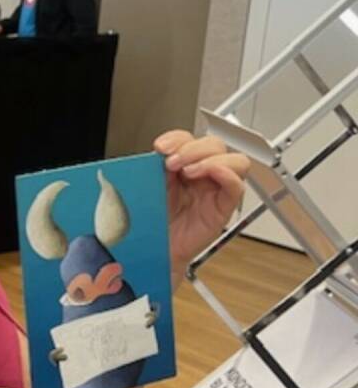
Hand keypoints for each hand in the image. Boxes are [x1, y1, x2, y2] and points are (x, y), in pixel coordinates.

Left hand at [154, 130, 249, 276]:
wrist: (155, 249)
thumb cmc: (153, 220)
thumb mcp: (150, 187)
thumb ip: (155, 168)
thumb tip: (157, 153)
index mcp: (182, 165)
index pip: (188, 139)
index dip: (177, 138)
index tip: (160, 147)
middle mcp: (202, 174)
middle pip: (214, 145)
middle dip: (192, 148)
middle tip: (172, 162)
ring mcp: (216, 189)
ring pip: (234, 160)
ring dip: (210, 159)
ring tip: (188, 171)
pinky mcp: (224, 207)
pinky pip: (236, 187)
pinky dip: (227, 175)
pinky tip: (211, 173)